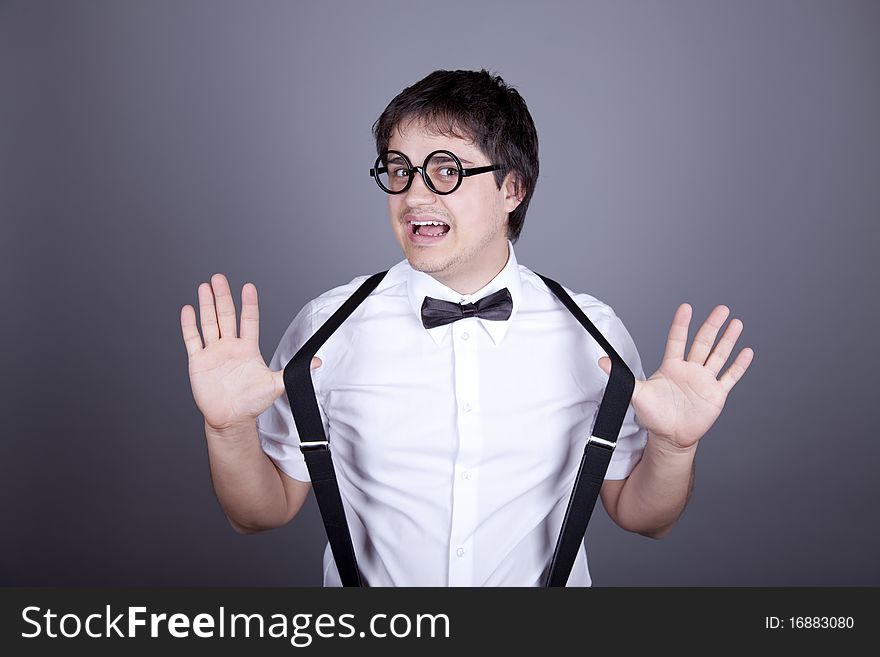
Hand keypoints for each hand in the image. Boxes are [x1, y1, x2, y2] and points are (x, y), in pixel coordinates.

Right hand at [180, 273, 320, 431]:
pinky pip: (193, 340)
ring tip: (204, 287)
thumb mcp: (276, 385)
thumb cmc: (252, 402)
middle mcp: (230, 347)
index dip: (249, 304)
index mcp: (248, 349)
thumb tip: (317, 362)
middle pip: (226, 316)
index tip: (248, 287)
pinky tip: (188, 310)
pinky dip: (189, 325)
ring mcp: (214, 353)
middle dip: (223, 297)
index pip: (249, 320)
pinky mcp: (199, 362)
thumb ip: (293, 371)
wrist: (231, 419)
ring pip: (209, 323)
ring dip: (206, 305)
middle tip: (219, 278)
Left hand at [598, 304, 752, 449]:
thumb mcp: (635, 393)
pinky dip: (739, 365)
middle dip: (712, 325)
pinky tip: (747, 351)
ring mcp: (704, 380)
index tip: (686, 307)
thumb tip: (601, 361)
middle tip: (721, 309)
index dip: (681, 324)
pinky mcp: (716, 394)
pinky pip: (730, 376)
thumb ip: (621, 376)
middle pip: (703, 342)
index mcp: (671, 366)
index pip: (677, 340)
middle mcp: (690, 369)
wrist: (670, 436)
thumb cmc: (653, 415)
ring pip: (718, 355)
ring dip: (728, 340)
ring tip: (736, 322)